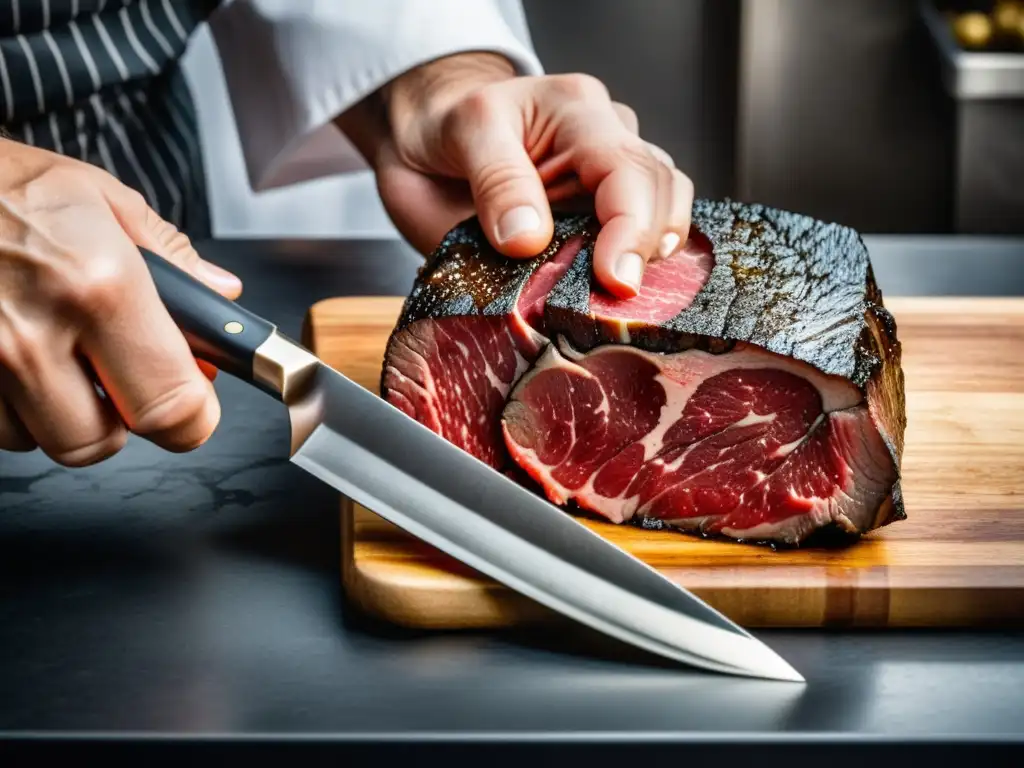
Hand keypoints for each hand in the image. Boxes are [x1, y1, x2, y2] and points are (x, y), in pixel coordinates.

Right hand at [0, 139, 241, 465]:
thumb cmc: (1, 185)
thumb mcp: (100, 197)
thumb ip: (171, 256)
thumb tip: (220, 297)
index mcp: (100, 286)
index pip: (170, 405)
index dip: (193, 418)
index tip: (195, 408)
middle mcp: (36, 333)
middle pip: (100, 442)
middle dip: (121, 418)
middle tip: (121, 375)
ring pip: (43, 439)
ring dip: (61, 410)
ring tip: (57, 350)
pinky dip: (14, 404)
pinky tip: (17, 355)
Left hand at [337, 53, 692, 298]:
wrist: (425, 140)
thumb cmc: (446, 128)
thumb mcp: (461, 136)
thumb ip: (497, 181)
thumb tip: (530, 239)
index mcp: (577, 113)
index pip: (628, 169)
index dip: (632, 228)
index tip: (616, 280)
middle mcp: (608, 143)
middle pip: (663, 193)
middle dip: (648, 250)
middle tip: (617, 301)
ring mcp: (610, 183)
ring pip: (665, 216)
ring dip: (652, 263)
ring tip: (618, 299)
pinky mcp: (600, 220)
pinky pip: (638, 244)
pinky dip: (638, 272)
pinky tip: (616, 299)